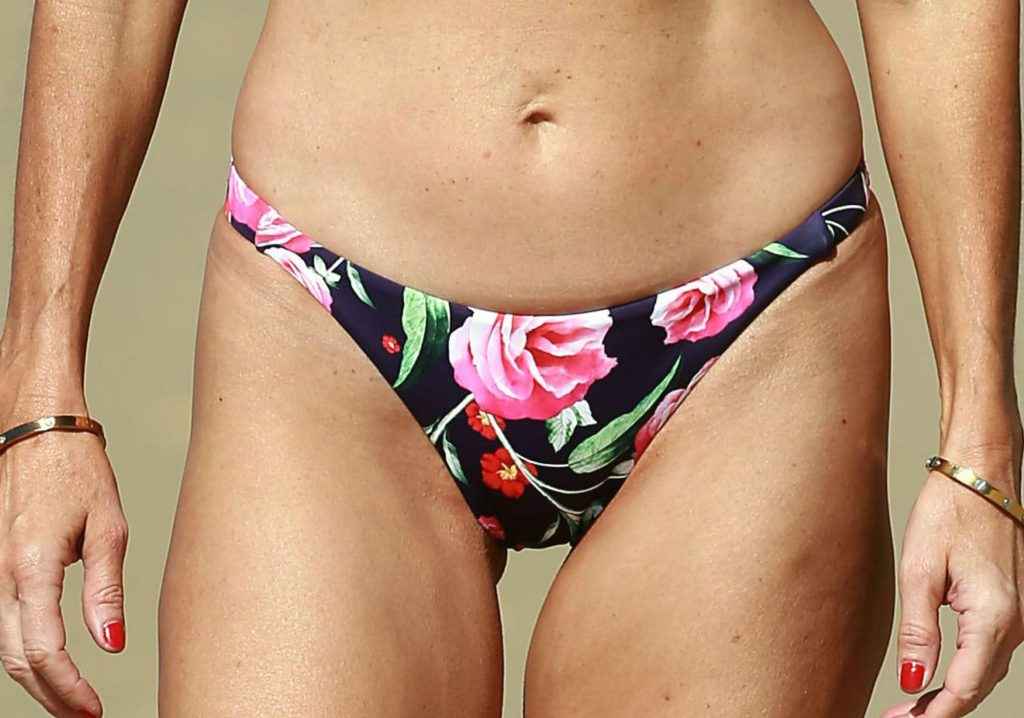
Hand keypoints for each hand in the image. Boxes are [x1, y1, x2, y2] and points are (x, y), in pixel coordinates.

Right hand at [0, 398, 126, 717]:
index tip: (94, 710)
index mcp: (29, 567)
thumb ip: (106, 589)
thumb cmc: (78, 471)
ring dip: (36, 679)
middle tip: (85, 716)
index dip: (68, 688)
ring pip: (4, 645)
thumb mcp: (108, 527)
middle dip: (51, 696)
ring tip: (74, 700)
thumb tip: (113, 646)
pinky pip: (3, 623)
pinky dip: (24, 651)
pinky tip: (51, 664)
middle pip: (16, 659)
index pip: (43, 650)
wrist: (39, 431)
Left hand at [881, 439, 1023, 717]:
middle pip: (978, 685)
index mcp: (994, 617)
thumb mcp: (920, 571)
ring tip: (911, 705)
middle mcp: (1017, 623)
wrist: (981, 475)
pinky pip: (990, 650)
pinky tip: (938, 676)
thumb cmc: (949, 512)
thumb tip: (914, 682)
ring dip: (951, 692)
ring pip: (985, 671)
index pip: (965, 688)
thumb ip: (918, 631)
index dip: (933, 714)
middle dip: (938, 708)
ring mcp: (1021, 616)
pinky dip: (965, 668)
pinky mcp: (1014, 606)